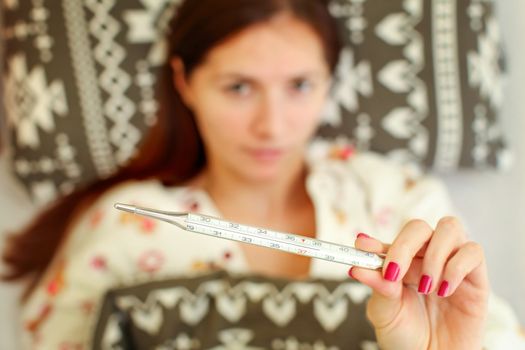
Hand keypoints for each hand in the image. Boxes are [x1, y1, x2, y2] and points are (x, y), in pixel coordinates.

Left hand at [350, 217, 488, 349]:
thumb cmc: (406, 337)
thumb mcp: (385, 313)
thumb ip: (377, 287)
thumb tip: (358, 266)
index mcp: (401, 263)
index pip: (390, 240)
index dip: (376, 242)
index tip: (362, 249)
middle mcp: (426, 258)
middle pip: (419, 227)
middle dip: (404, 245)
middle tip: (394, 272)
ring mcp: (451, 264)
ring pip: (450, 227)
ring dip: (434, 255)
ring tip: (425, 287)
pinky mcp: (476, 278)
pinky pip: (473, 252)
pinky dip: (456, 267)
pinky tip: (445, 291)